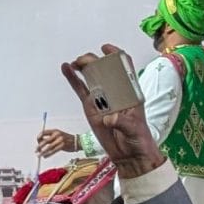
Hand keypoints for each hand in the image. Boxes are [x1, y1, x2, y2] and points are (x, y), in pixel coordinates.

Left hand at [35, 127, 81, 158]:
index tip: (37, 142)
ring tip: (39, 155)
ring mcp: (60, 140)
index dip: (39, 137)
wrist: (77, 142)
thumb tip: (40, 143)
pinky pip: (53, 151)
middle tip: (36, 150)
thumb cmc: (66, 139)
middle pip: (45, 141)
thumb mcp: (58, 135)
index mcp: (55, 131)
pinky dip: (48, 154)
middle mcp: (57, 134)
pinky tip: (45, 156)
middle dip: (39, 146)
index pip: (43, 132)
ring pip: (48, 147)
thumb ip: (50, 138)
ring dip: (42, 152)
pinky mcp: (63, 146)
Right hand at [60, 47, 165, 178]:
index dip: (116, 55)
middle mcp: (115, 92)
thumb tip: (109, 118)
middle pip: (104, 70)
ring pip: (91, 77)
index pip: (125, 67)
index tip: (105, 48)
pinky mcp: (90, 108)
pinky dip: (72, 79)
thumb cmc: (138, 139)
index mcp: (130, 92)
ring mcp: (102, 99)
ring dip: (82, 67)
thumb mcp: (134, 130)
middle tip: (83, 61)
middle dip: (94, 61)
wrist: (129, 155)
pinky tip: (66, 68)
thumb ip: (123, 122)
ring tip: (74, 63)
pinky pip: (80, 90)